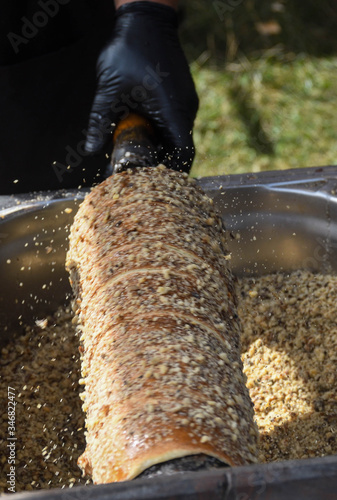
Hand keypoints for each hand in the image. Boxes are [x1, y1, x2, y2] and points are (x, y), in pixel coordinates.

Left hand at [85, 1, 198, 172]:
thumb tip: (90, 150)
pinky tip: (143, 136)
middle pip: (181, 149)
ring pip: (177, 137)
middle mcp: (185, 109)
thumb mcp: (109, 89)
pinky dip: (162, 134)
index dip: (174, 173)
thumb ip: (99, 121)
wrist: (147, 19)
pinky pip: (175, 124)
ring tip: (138, 157)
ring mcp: (185, 102)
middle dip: (161, 165)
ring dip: (161, 149)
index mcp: (173, 111)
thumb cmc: (129, 50)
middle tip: (139, 175)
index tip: (156, 184)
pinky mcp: (181, 96)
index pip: (184, 154)